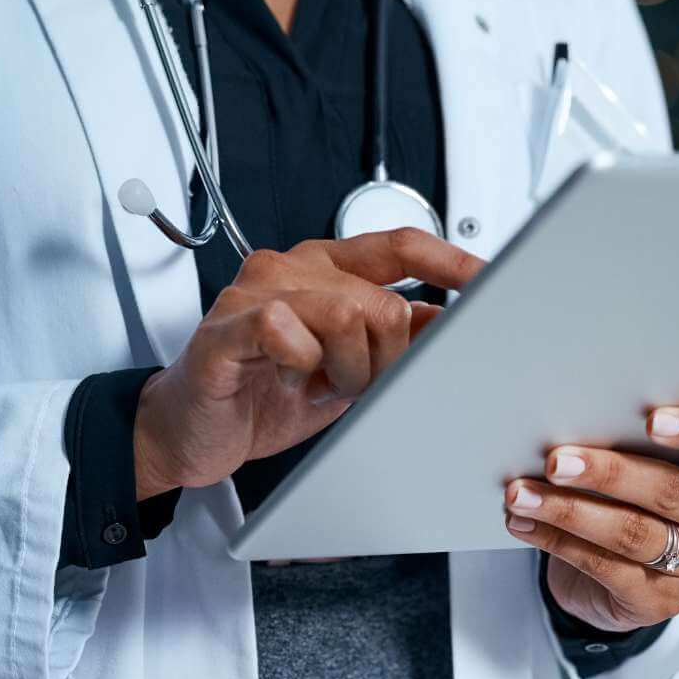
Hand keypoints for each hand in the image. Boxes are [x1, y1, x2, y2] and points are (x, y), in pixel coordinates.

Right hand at [132, 228, 484, 497]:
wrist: (188, 432)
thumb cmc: (263, 395)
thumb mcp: (348, 369)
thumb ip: (395, 340)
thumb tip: (456, 326)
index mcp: (326, 269)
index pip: (400, 245)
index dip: (451, 262)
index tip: (490, 282)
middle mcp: (293, 268)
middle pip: (381, 297)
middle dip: (387, 357)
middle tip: (361, 385)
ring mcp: (257, 291)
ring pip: (344, 312)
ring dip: (347, 368)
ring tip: (321, 387)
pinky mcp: (228, 325)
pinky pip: (286, 329)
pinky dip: (301, 363)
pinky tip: (290, 379)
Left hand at [503, 407, 678, 632]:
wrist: (630, 573)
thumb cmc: (638, 493)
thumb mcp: (650, 464)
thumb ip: (632, 442)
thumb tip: (570, 420)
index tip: (652, 419)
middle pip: (670, 491)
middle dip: (607, 473)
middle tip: (555, 461)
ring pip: (631, 533)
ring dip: (568, 511)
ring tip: (521, 495)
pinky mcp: (661, 602)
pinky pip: (604, 568)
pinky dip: (557, 542)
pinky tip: (524, 524)